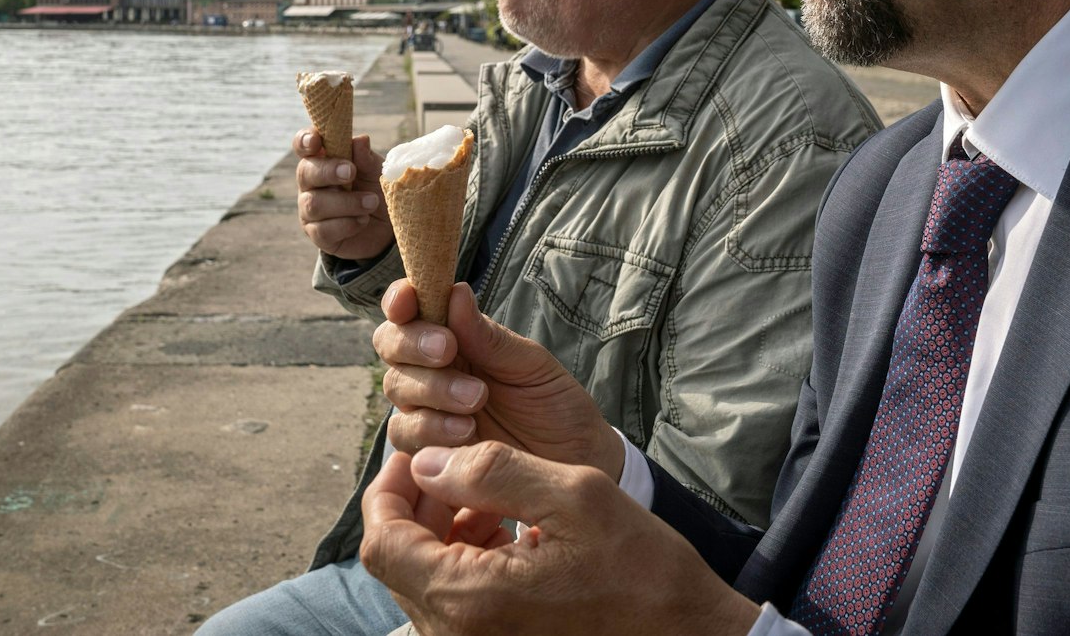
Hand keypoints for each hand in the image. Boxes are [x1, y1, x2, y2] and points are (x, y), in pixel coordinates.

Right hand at [296, 129, 394, 259]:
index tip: (316, 140)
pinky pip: (324, 230)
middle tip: (351, 172)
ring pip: (314, 204)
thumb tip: (360, 140)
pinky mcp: (317, 234)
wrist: (387, 227)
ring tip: (371, 202)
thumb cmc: (376, 190)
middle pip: (305, 172)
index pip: (303, 145)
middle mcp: (310, 183)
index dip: (305, 140)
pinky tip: (363, 220)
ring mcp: (310, 209)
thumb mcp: (376, 172)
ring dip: (346, 202)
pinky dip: (347, 224)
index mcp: (322, 160)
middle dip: (328, 171)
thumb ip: (366, 158)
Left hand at [360, 442, 759, 635]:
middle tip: (454, 464)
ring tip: (488, 495)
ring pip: (422, 578)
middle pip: (396, 560)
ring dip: (440, 530)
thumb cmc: (642, 570)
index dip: (388, 488)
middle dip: (417, 504)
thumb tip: (426, 460)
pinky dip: (462, 559)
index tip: (416, 452)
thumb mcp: (575, 497)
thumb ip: (493, 471)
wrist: (687, 635)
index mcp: (470, 600)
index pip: (383, 541)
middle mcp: (457, 635)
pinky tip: (503, 530)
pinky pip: (451, 601)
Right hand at [376, 281, 621, 481]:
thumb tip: (455, 292)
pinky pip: (405, 435)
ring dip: (431, 389)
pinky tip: (467, 432)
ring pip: (397, 388)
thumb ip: (489, 337)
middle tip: (449, 350)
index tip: (408, 299)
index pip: (411, 312)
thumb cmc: (556, 407)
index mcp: (456, 338)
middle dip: (414, 344)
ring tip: (476, 400)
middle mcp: (434, 370)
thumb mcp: (531, 367)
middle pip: (392, 346)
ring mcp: (428, 410)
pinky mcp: (427, 451)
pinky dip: (430, 429)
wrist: (574, 464)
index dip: (400, 300)